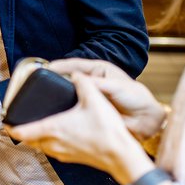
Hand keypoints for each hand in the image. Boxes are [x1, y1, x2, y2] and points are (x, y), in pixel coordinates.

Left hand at [6, 73, 152, 184]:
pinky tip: (58, 134)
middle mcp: (54, 143)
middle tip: (19, 121)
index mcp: (53, 128)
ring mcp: (62, 153)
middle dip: (22, 132)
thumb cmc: (106, 130)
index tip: (6, 120)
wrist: (121, 156)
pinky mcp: (72, 158)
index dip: (11, 127)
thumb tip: (76, 75)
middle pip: (28, 141)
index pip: (22, 132)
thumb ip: (82, 82)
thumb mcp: (94, 98)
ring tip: (36, 125)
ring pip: (40, 147)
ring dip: (35, 138)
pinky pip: (53, 150)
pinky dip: (48, 142)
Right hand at [48, 59, 166, 140]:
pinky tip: (56, 116)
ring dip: (58, 98)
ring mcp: (90, 98)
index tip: (44, 69)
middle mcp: (91, 82)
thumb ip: (97, 84)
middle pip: (68, 80)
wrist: (146, 119)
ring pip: (69, 96)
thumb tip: (75, 81)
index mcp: (97, 70)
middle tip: (38, 85)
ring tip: (42, 101)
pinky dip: (65, 112)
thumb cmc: (136, 97)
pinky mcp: (90, 112)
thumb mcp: (115, 86)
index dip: (58, 66)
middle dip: (54, 82)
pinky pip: (74, 111)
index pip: (72, 65)